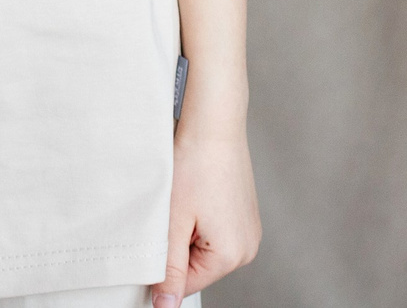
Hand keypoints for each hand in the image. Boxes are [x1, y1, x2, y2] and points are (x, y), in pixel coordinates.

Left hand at [157, 118, 259, 304]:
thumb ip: (169, 269)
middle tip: (172, 212)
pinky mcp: (245, 215)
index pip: (186, 283)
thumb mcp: (173, 223)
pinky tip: (196, 194)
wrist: (214, 123)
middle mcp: (248, 247)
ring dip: (187, 232)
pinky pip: (215, 233)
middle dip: (177, 246)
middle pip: (197, 267)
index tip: (157, 234)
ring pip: (204, 249)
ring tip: (185, 200)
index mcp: (232, 255)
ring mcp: (249, 231)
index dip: (163, 264)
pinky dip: (199, 220)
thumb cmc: (194, 165)